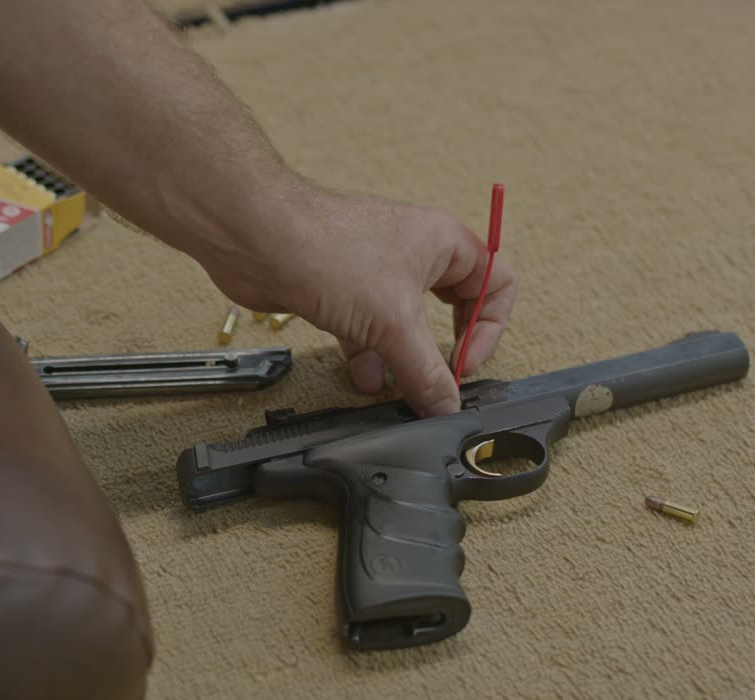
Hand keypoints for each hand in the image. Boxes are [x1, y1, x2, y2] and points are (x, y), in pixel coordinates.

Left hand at [201, 184, 515, 416]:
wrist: (257, 240)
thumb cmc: (326, 250)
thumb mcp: (392, 324)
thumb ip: (425, 370)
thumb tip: (446, 404)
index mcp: (443, 243)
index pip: (496, 282)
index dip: (489, 328)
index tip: (465, 363)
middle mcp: (413, 252)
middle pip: (450, 306)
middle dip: (443, 347)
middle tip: (439, 377)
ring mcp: (373, 270)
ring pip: (403, 323)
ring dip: (401, 358)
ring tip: (397, 389)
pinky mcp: (339, 290)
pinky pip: (366, 329)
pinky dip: (367, 356)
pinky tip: (361, 379)